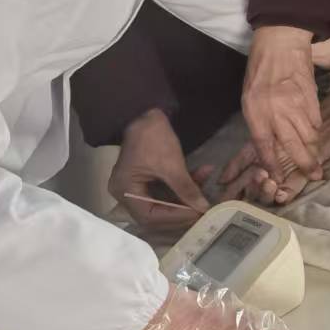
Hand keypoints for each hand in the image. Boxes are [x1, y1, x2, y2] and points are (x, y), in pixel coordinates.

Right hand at [110, 108, 210, 229]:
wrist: (146, 112)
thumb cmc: (153, 137)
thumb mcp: (171, 164)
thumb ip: (186, 188)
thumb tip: (203, 208)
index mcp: (125, 191)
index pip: (149, 216)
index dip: (174, 217)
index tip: (197, 213)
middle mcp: (125, 194)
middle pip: (155, 215)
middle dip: (181, 213)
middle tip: (203, 211)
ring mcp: (135, 188)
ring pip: (163, 204)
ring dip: (185, 198)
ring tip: (205, 195)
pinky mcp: (146, 181)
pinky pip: (165, 191)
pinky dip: (182, 187)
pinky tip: (202, 175)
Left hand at [241, 25, 321, 183]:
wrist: (281, 42)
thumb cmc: (260, 71)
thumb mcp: (249, 98)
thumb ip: (259, 122)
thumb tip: (271, 145)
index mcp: (256, 111)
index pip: (264, 145)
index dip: (272, 165)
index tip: (279, 177)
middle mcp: (277, 111)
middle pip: (293, 145)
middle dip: (305, 163)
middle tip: (315, 175)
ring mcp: (296, 104)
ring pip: (309, 135)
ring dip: (314, 150)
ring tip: (317, 161)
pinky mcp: (312, 98)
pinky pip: (316, 121)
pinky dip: (316, 131)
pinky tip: (315, 135)